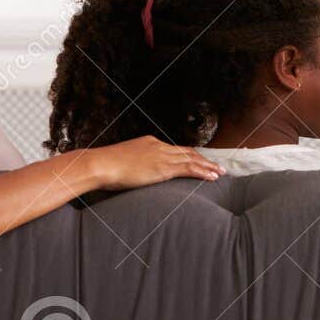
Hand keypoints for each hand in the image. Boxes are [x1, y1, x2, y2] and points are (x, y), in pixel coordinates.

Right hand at [88, 135, 224, 190]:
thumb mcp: (121, 163)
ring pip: (192, 159)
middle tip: (217, 165)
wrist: (99, 164)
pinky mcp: (163, 167)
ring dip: (208, 166)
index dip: (190, 154)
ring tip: (220, 172)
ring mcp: (162, 156)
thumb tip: (133, 174)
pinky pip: (188, 168)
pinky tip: (212, 177)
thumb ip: (132, 166)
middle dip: (204, 159)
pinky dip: (203, 172)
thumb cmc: (104, 167)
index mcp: (149, 143)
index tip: (200, 159)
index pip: (175, 148)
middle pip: (187, 152)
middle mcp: (159, 146)